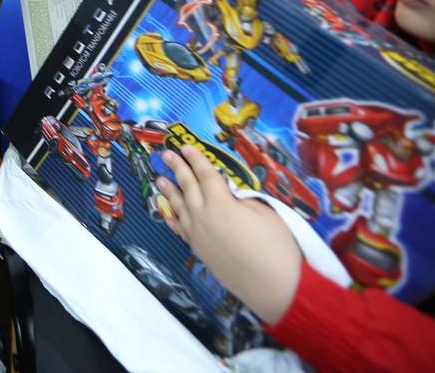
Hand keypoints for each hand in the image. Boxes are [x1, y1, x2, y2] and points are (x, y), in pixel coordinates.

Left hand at [157, 146, 301, 324]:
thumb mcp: (265, 212)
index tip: (185, 147)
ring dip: (169, 192)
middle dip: (177, 168)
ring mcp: (198, 235)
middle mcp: (203, 216)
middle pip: (187, 187)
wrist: (273, 286)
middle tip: (166, 155)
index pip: (205, 175)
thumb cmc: (275, 246)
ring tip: (159, 179)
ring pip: (179, 208)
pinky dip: (174, 220)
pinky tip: (168, 215)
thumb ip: (243, 199)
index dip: (196, 159)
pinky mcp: (200, 251)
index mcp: (220, 202)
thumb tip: (231, 196)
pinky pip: (181, 230)